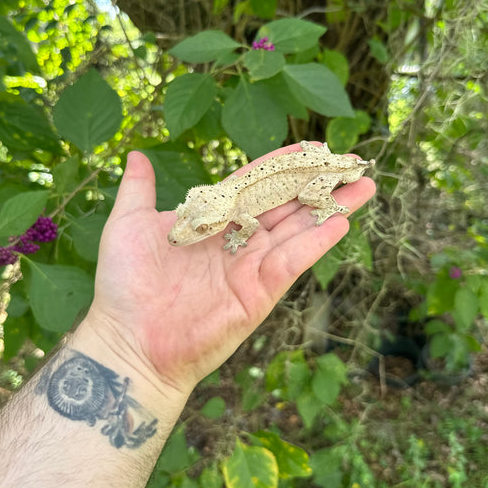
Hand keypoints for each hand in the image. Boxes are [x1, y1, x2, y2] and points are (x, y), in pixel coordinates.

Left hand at [87, 144, 375, 394]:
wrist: (130, 339)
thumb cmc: (124, 284)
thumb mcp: (129, 224)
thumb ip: (139, 189)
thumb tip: (137, 155)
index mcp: (213, 219)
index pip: (255, 183)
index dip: (282, 165)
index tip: (311, 148)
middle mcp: (239, 239)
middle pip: (287, 203)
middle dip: (319, 183)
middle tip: (352, 163)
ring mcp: (252, 265)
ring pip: (299, 228)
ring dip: (332, 207)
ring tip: (363, 186)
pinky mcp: (260, 292)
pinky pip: (294, 261)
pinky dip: (317, 242)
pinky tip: (342, 221)